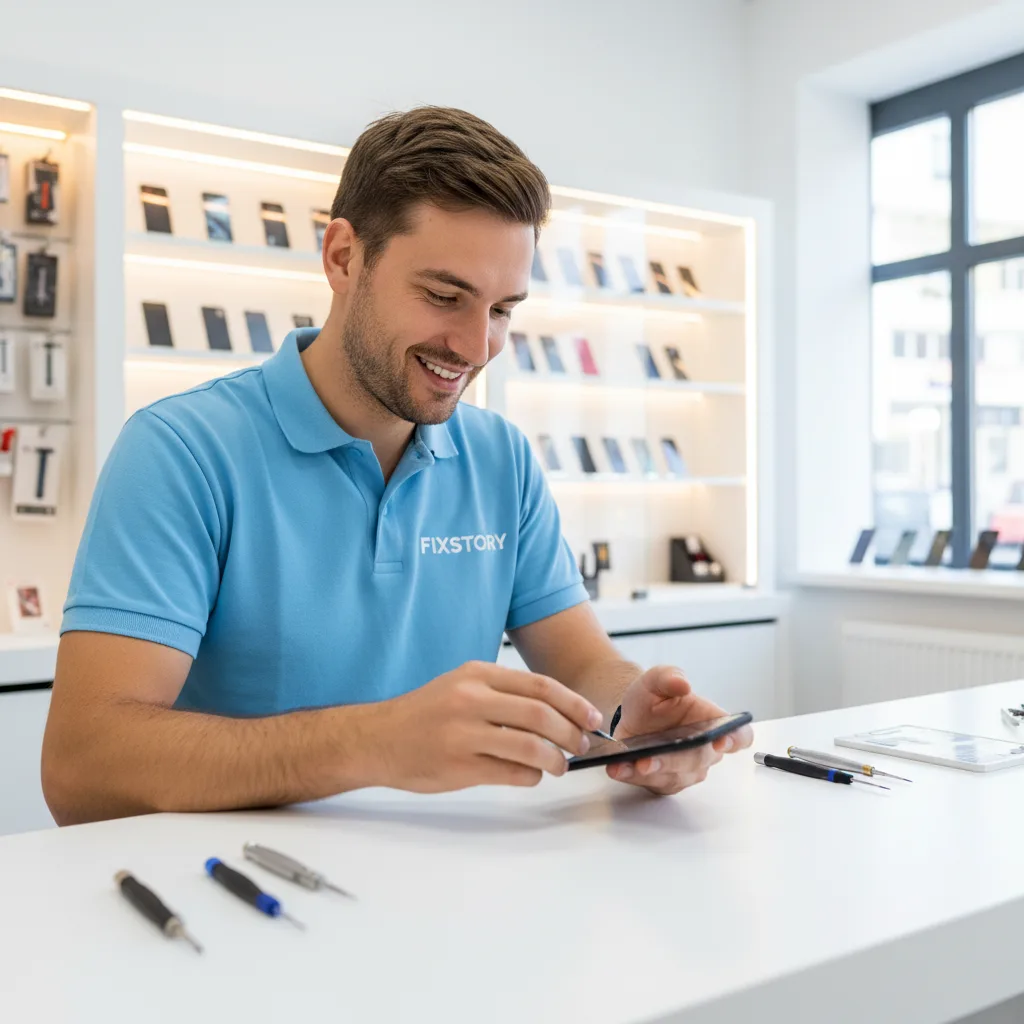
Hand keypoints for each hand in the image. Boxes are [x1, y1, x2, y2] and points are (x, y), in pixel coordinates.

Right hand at [373, 661, 602, 792]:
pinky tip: (531, 775)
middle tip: (581, 745)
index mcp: (477, 674)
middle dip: (571, 733)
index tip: (592, 718)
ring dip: (555, 760)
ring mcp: (464, 733)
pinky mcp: (459, 766)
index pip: (540, 686)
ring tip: (560, 765)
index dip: (573, 703)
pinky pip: (511, 773)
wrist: (378, 738)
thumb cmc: (425, 713)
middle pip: (541, 715)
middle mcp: (472, 699)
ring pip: (531, 747)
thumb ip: (503, 693)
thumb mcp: (461, 685)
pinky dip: (531, 776)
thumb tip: (556, 711)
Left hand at [607, 666, 752, 795]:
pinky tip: (617, 768)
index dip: (735, 740)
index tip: (722, 740)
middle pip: (699, 759)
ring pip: (673, 776)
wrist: (630, 715)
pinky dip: (631, 775)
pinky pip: (649, 783)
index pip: (739, 735)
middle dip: (675, 760)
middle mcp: (703, 751)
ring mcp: (684, 770)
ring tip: (631, 764)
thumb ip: (669, 677)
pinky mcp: (663, 782)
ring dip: (650, 771)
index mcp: (712, 723)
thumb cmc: (653, 699)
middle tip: (653, 758)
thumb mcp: (656, 680)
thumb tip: (682, 683)